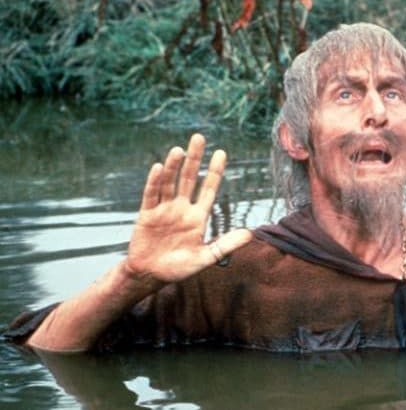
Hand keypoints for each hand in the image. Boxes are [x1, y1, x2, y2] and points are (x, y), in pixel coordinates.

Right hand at [125, 134, 251, 282]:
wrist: (150, 275)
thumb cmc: (179, 268)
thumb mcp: (205, 258)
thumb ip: (225, 246)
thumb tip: (251, 235)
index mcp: (197, 217)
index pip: (208, 189)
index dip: (215, 172)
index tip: (221, 152)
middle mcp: (181, 208)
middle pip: (189, 178)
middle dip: (194, 159)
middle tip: (199, 137)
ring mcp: (164, 210)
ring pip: (169, 183)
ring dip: (174, 166)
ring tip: (179, 150)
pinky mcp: (147, 215)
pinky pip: (150, 195)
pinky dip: (154, 182)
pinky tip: (158, 167)